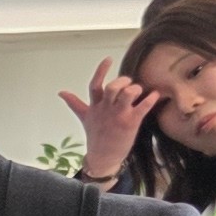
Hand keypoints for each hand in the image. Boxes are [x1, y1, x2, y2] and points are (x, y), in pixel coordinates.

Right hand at [55, 57, 157, 184]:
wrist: (102, 157)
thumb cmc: (95, 136)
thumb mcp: (84, 118)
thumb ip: (74, 103)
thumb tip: (61, 92)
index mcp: (95, 106)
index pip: (95, 85)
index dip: (101, 71)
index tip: (108, 59)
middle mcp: (106, 109)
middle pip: (113, 87)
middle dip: (123, 81)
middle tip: (128, 82)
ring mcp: (118, 116)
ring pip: (127, 94)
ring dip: (135, 89)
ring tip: (139, 91)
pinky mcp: (130, 123)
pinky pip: (143, 107)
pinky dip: (151, 99)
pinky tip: (155, 95)